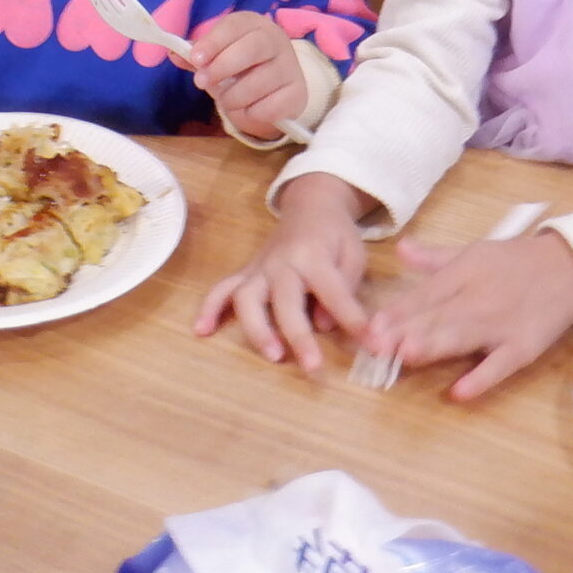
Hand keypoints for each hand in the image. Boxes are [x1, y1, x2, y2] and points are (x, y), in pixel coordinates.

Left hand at [190, 11, 306, 138]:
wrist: (278, 87)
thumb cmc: (242, 66)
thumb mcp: (219, 55)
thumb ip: (198, 55)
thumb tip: (174, 54)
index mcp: (253, 24)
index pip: (234, 26)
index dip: (213, 41)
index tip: (196, 59)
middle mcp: (276, 40)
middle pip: (251, 49)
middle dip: (222, 67)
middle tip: (201, 82)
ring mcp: (290, 67)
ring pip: (258, 83)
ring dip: (233, 97)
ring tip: (228, 99)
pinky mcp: (298, 94)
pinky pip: (268, 108)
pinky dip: (251, 113)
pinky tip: (250, 108)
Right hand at [192, 172, 368, 372]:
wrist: (310, 205)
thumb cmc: (336, 234)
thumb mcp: (354, 254)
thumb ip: (345, 288)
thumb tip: (323, 325)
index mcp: (314, 255)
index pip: (334, 293)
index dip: (353, 320)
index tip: (370, 346)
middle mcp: (282, 262)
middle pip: (284, 301)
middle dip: (298, 335)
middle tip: (313, 367)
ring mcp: (259, 268)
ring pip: (247, 298)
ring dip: (256, 329)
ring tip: (272, 355)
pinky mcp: (246, 273)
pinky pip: (221, 289)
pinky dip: (209, 309)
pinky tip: (201, 331)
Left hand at [361, 231, 572, 401]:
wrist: (570, 267)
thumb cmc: (515, 261)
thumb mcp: (473, 251)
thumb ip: (434, 257)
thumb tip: (398, 248)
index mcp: (464, 273)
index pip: (426, 294)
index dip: (398, 311)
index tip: (370, 327)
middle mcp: (479, 298)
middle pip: (439, 316)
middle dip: (406, 331)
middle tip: (376, 347)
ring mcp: (502, 325)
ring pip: (463, 337)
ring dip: (435, 346)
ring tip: (406, 356)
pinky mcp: (524, 347)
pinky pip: (500, 366)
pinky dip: (481, 379)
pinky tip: (459, 392)